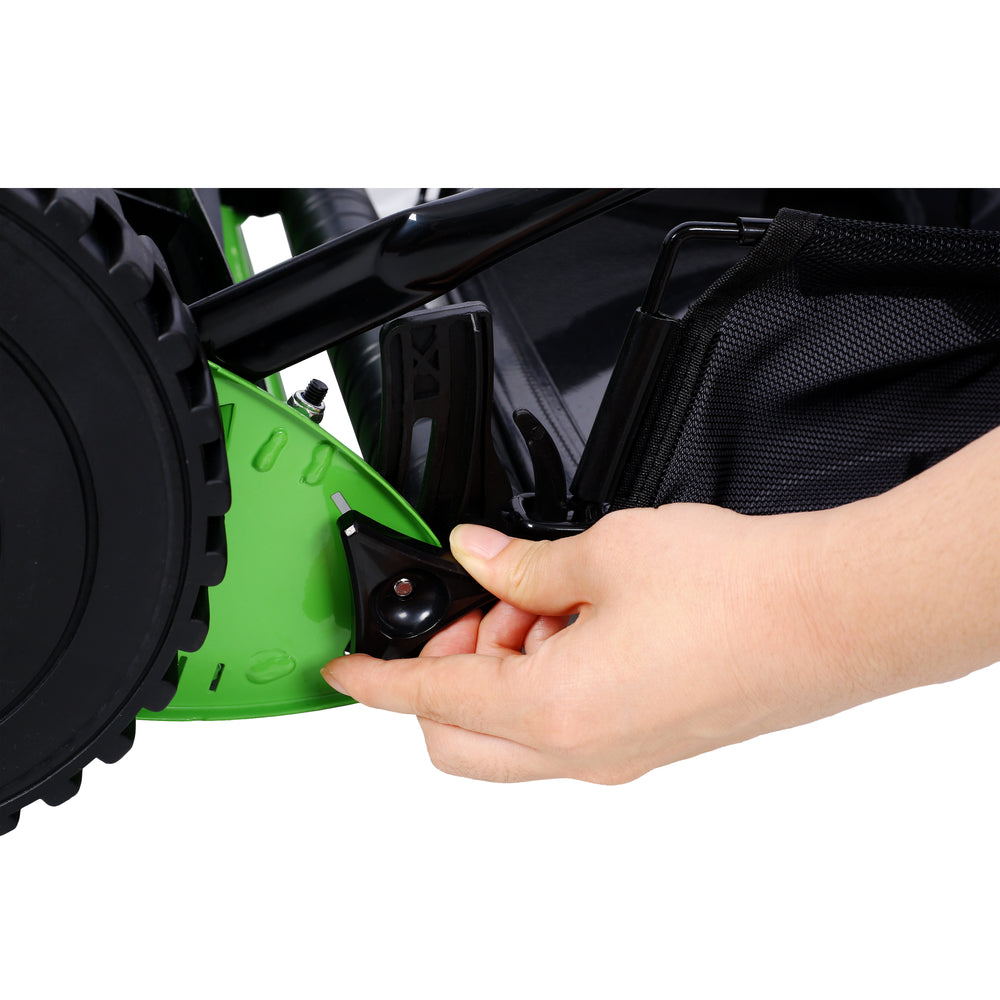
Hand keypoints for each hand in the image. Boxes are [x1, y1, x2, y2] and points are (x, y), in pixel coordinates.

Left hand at [322, 503, 879, 783]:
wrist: (835, 615)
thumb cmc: (737, 591)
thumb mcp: (603, 554)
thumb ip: (521, 564)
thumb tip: (475, 555)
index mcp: (554, 708)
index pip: (427, 697)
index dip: (374, 679)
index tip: (343, 670)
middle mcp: (582, 751)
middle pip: (460, 739)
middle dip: (440, 676)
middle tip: (474, 608)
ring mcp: (619, 756)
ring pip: (513, 736)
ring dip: (501, 673)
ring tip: (545, 599)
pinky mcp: (651, 744)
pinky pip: (564, 730)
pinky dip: (545, 682)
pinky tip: (580, 620)